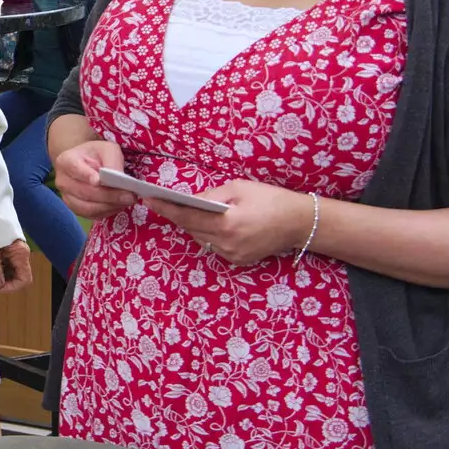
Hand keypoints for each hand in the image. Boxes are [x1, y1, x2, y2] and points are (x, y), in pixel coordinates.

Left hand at [0, 239, 32, 292]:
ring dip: (2, 275)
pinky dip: (1, 267)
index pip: (24, 280)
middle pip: (19, 276)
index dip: (11, 287)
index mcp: (20, 255)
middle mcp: (22, 254)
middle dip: (6, 281)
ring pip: (14, 270)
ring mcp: (18, 251)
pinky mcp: (11, 248)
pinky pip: (9, 263)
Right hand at [52, 139, 134, 219]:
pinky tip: (120, 205)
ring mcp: (67, 197)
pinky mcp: (76, 209)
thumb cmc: (96, 155)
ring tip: (128, 201)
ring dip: (110, 206)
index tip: (99, 181)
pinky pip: (92, 215)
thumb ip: (112, 161)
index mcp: (66, 161)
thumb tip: (118, 178)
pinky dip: (108, 211)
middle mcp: (62, 181)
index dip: (86, 175)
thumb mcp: (107, 149)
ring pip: (88, 207)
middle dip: (108, 195)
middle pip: (85, 192)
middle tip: (129, 195)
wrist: (86, 164)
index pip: (74, 169)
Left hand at [144, 179, 312, 266]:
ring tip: (184, 210)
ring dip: (194, 225)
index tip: (149, 200)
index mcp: (227, 224)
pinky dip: (209, 234)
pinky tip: (210, 223)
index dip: (166, 209)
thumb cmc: (271, 199)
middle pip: (192, 229)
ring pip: (202, 239)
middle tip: (163, 201)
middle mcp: (227, 244)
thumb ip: (212, 195)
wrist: (299, 223)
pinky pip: (214, 246)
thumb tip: (190, 199)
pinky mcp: (238, 261)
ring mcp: (232, 255)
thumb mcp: (240, 188)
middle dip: (178, 215)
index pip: (187, 217)